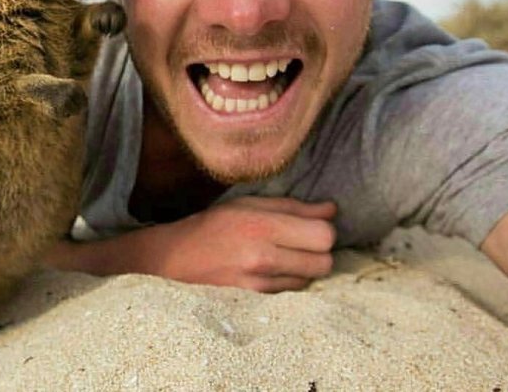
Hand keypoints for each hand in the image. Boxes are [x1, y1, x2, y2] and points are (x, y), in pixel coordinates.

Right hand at [44, 196, 336, 292]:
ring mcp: (259, 284)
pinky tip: (272, 271)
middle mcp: (262, 257)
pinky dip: (289, 283)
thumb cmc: (213, 225)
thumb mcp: (249, 204)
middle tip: (301, 243)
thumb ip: (292, 207)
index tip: (312, 226)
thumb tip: (332, 210)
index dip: (323, 230)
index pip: (323, 235)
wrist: (174, 261)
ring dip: (304, 269)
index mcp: (261, 225)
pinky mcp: (255, 302)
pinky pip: (291, 294)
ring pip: (310, 281)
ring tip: (282, 256)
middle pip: (324, 262)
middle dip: (318, 252)